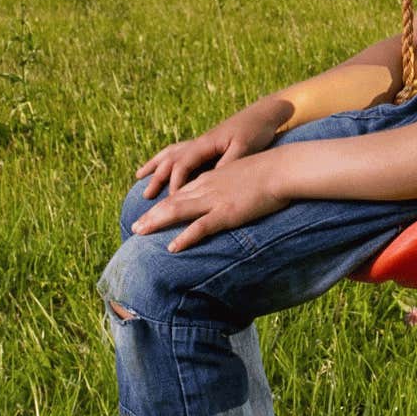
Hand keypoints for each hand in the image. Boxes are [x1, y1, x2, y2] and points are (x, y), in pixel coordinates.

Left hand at [131, 150, 290, 252]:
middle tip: (135, 228)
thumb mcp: (243, 175)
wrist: (282, 168)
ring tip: (139, 233)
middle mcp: (207, 188)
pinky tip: (172, 247)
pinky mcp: (227, 212)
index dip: (163, 204)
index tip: (150, 214)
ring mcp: (215, 200)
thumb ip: (231, 185)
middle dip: (151, 215)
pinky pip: (201, 227)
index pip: (181, 192)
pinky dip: (184, 237)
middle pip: (172, 202)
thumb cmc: (269, 172)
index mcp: (211, 179)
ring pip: (178, 211)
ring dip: (156, 222)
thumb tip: (229, 196)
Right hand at [136, 100, 288, 199]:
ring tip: (140, 177)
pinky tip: (165, 166)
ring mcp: (202, 142)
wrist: (265, 113)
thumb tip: (209, 180)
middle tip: (144, 196)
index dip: (174, 183)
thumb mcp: (244, 148)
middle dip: (156, 178)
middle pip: (170, 160)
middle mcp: (199, 142)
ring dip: (155, 166)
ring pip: (171, 154)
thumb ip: (227, 163)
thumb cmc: (256, 131)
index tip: (170, 201)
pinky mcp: (207, 145)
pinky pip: (180, 153)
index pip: (182, 165)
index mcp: (206, 144)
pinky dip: (168, 160)